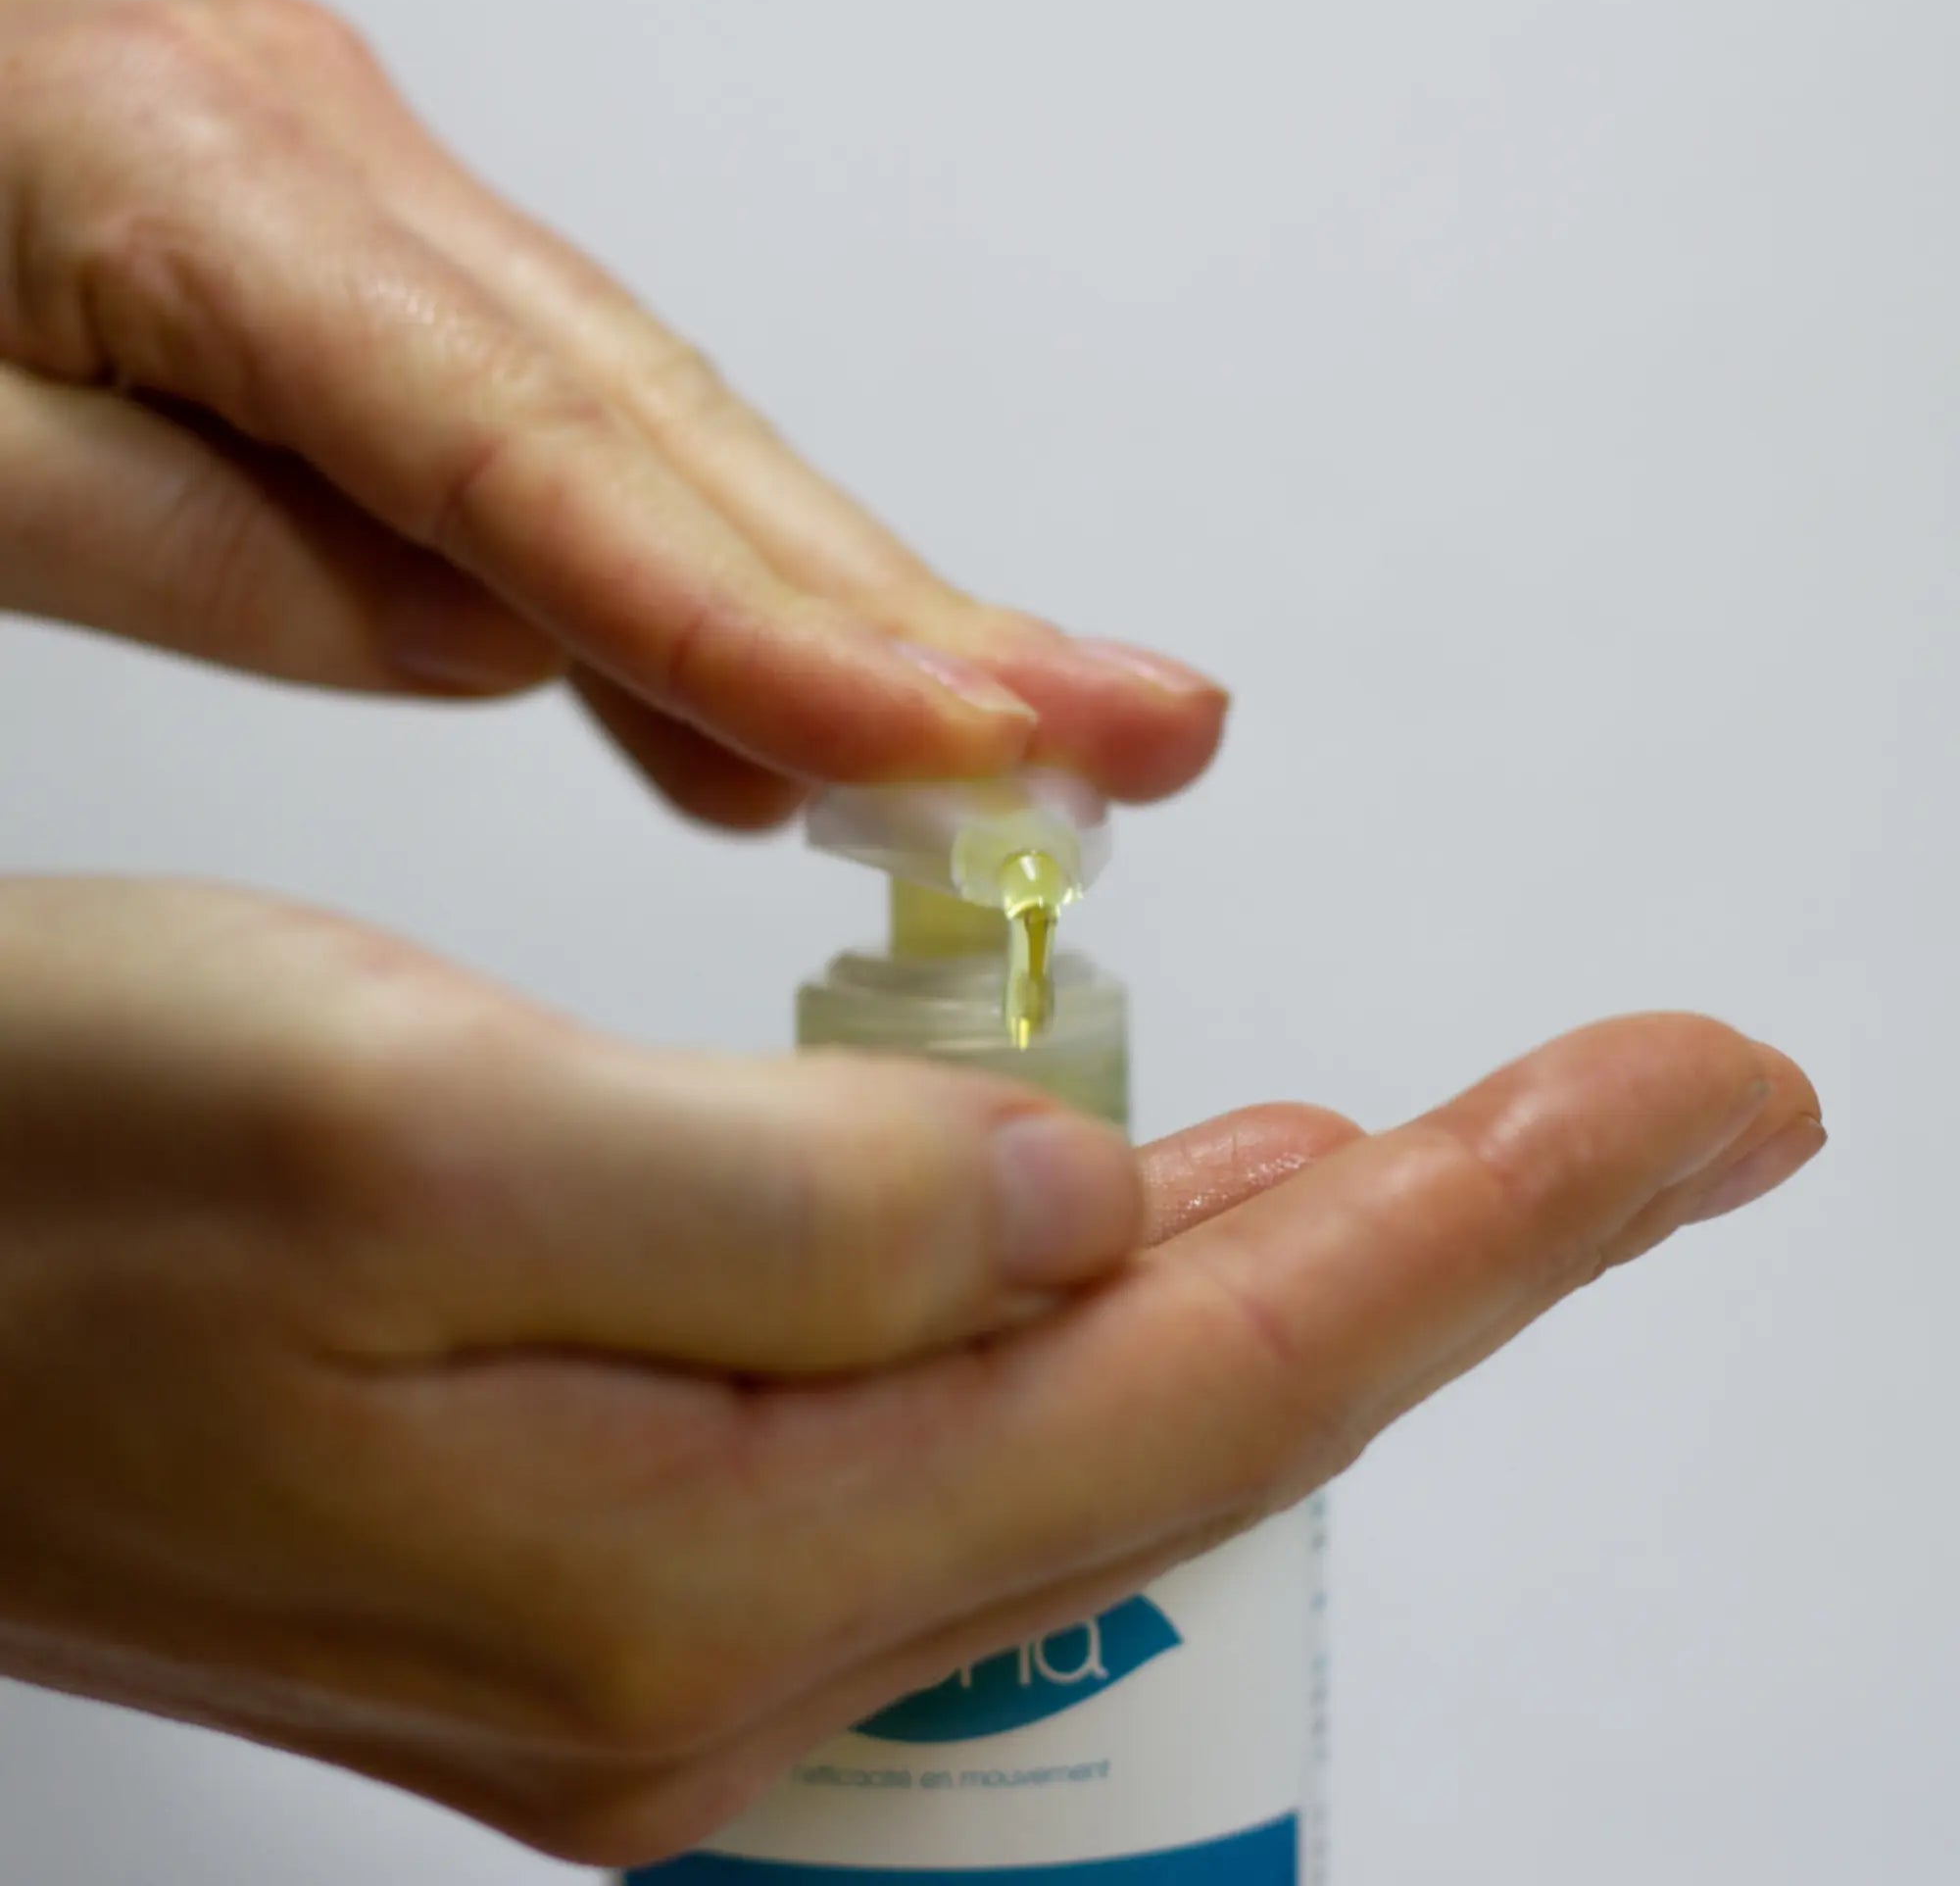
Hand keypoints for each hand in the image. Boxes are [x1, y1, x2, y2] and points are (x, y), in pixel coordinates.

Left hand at [0, 0, 1225, 826]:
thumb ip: (232, 561)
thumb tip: (505, 640)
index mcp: (217, 185)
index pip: (552, 467)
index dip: (764, 630)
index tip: (955, 752)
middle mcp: (341, 166)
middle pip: (681, 438)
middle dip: (916, 610)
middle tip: (1135, 725)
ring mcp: (379, 209)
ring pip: (666, 448)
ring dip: (849, 618)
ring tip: (1032, 746)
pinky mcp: (383, 280)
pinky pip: (575, 457)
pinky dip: (693, 604)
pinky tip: (789, 727)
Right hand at [0, 877, 1823, 1864]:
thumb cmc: (36, 1179)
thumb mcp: (401, 1129)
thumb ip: (785, 1199)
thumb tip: (1083, 1209)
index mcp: (696, 1550)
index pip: (1226, 1383)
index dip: (1499, 1222)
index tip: (1704, 1106)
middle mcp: (708, 1639)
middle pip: (1201, 1423)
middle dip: (1455, 1244)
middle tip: (1647, 1112)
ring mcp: (668, 1610)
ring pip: (1093, 1422)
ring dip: (1295, 1269)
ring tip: (1477, 1153)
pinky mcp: (618, 1528)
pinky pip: (954, 1424)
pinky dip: (1104, 1302)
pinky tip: (1162, 1217)